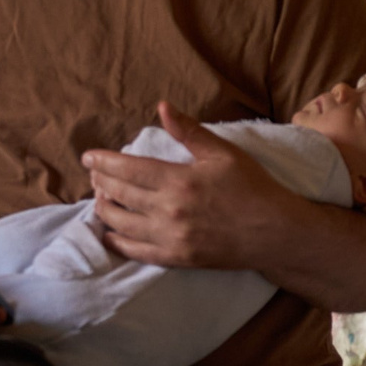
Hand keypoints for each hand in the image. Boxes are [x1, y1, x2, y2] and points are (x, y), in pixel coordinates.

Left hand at [83, 103, 295, 269]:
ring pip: (122, 224)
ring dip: (105, 209)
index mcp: (178, 180)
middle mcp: (169, 210)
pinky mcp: (177, 258)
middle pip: (120, 195)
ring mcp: (171, 238)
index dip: (104, 162)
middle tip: (93, 174)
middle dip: (100, 182)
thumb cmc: (253, 188)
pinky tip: (109, 234)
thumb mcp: (224, 152)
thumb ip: (189, 131)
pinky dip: (117, 243)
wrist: (276, 232)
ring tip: (100, 198)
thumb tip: (162, 106)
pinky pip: (136, 252)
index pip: (128, 169)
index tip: (89, 157)